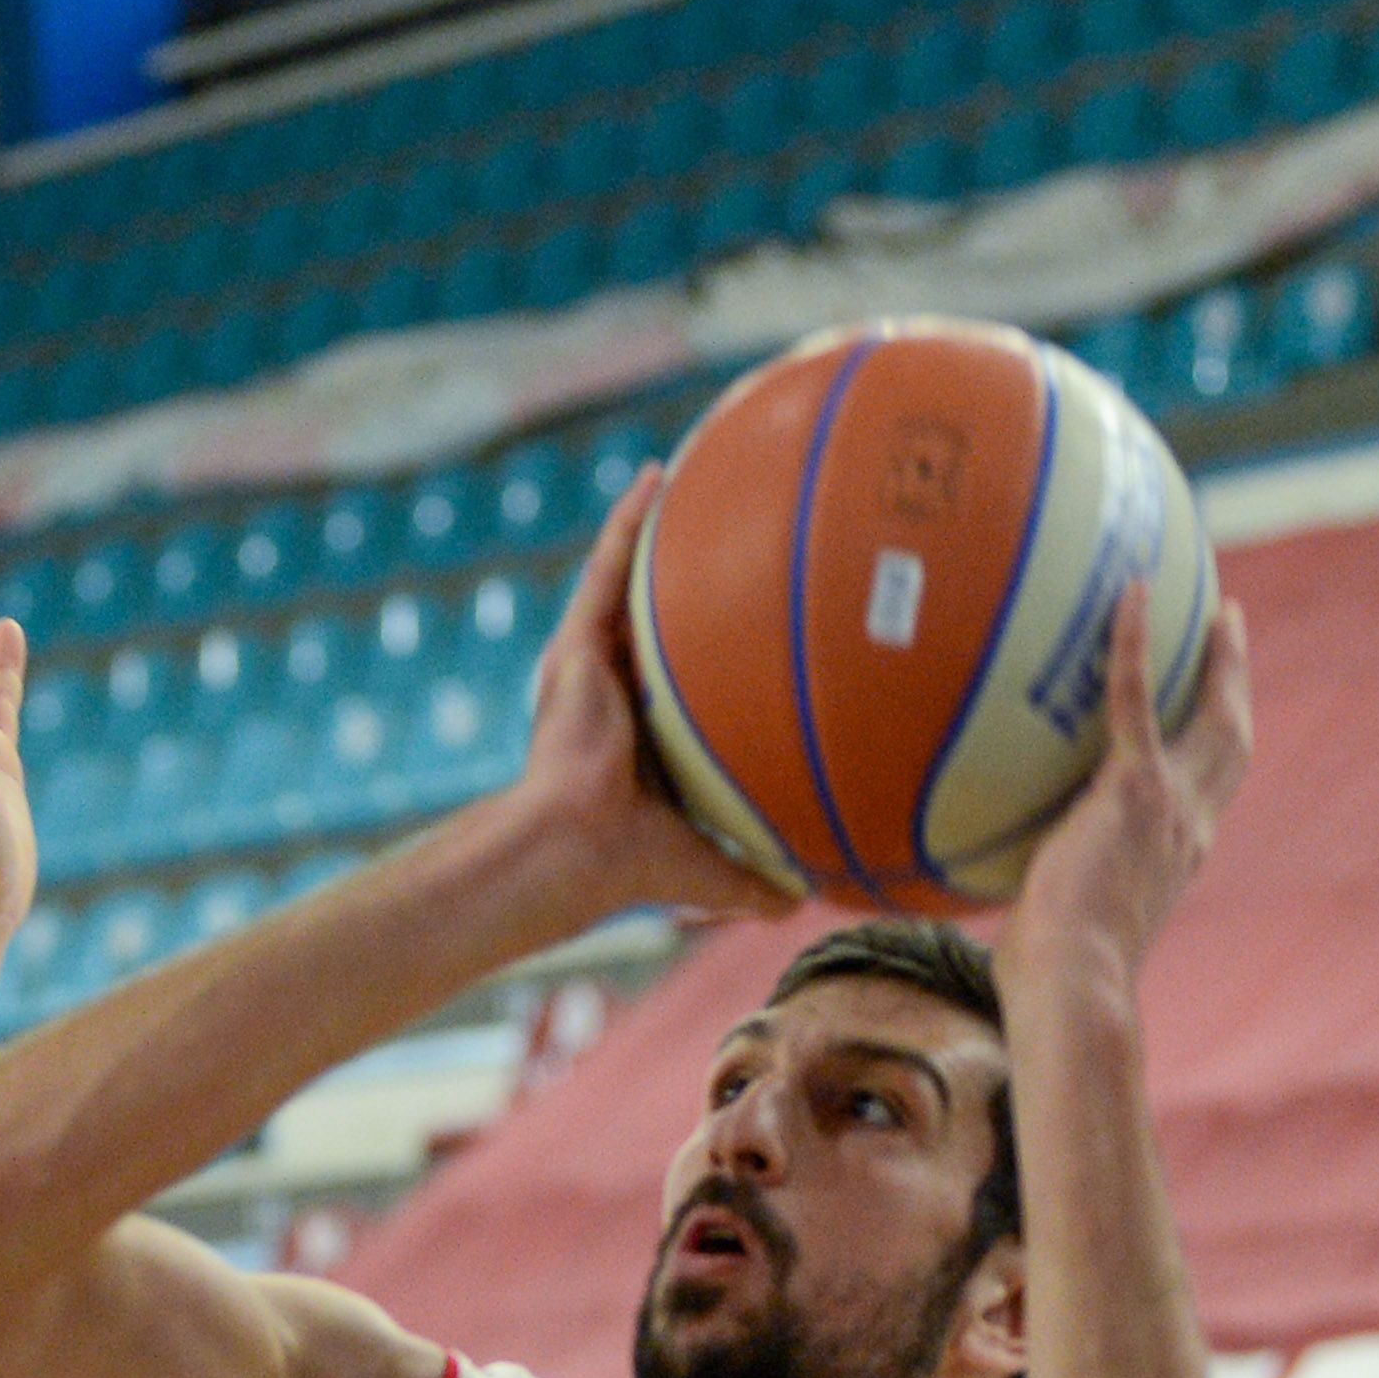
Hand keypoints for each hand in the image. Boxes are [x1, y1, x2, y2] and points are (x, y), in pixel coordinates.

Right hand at [486, 466, 801, 924]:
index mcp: (643, 737)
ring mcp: (591, 665)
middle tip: (720, 525)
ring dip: (655, 529)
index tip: (742, 613)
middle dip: (682, 573)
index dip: (706, 644)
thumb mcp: (708, 865)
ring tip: (687, 475)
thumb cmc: (630, 865)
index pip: (679, 677)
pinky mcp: (577, 646)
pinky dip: (631, 522)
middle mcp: (614, 692)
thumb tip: (803, 903)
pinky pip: (610, 568)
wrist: (575, 846)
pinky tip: (657, 477)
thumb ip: (752, 878)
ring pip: (630, 581)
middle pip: (655, 616)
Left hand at [1005, 585, 1253, 1017]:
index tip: (1211, 710)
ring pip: (1213, 715)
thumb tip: (982, 881)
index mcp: (1177, 856)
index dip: (1215, 745)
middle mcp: (1190, 827)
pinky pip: (1135, 698)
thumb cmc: (1050, 977)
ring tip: (1212, 604)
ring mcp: (1171, 806)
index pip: (1209, 791)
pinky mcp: (1135, 789)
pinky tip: (1128, 595)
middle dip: (1235, 681)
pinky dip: (1134, 643)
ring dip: (1217, 656)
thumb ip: (1038, 887)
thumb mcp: (1052, 923)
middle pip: (1232, 740)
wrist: (1073, 984)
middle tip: (1229, 628)